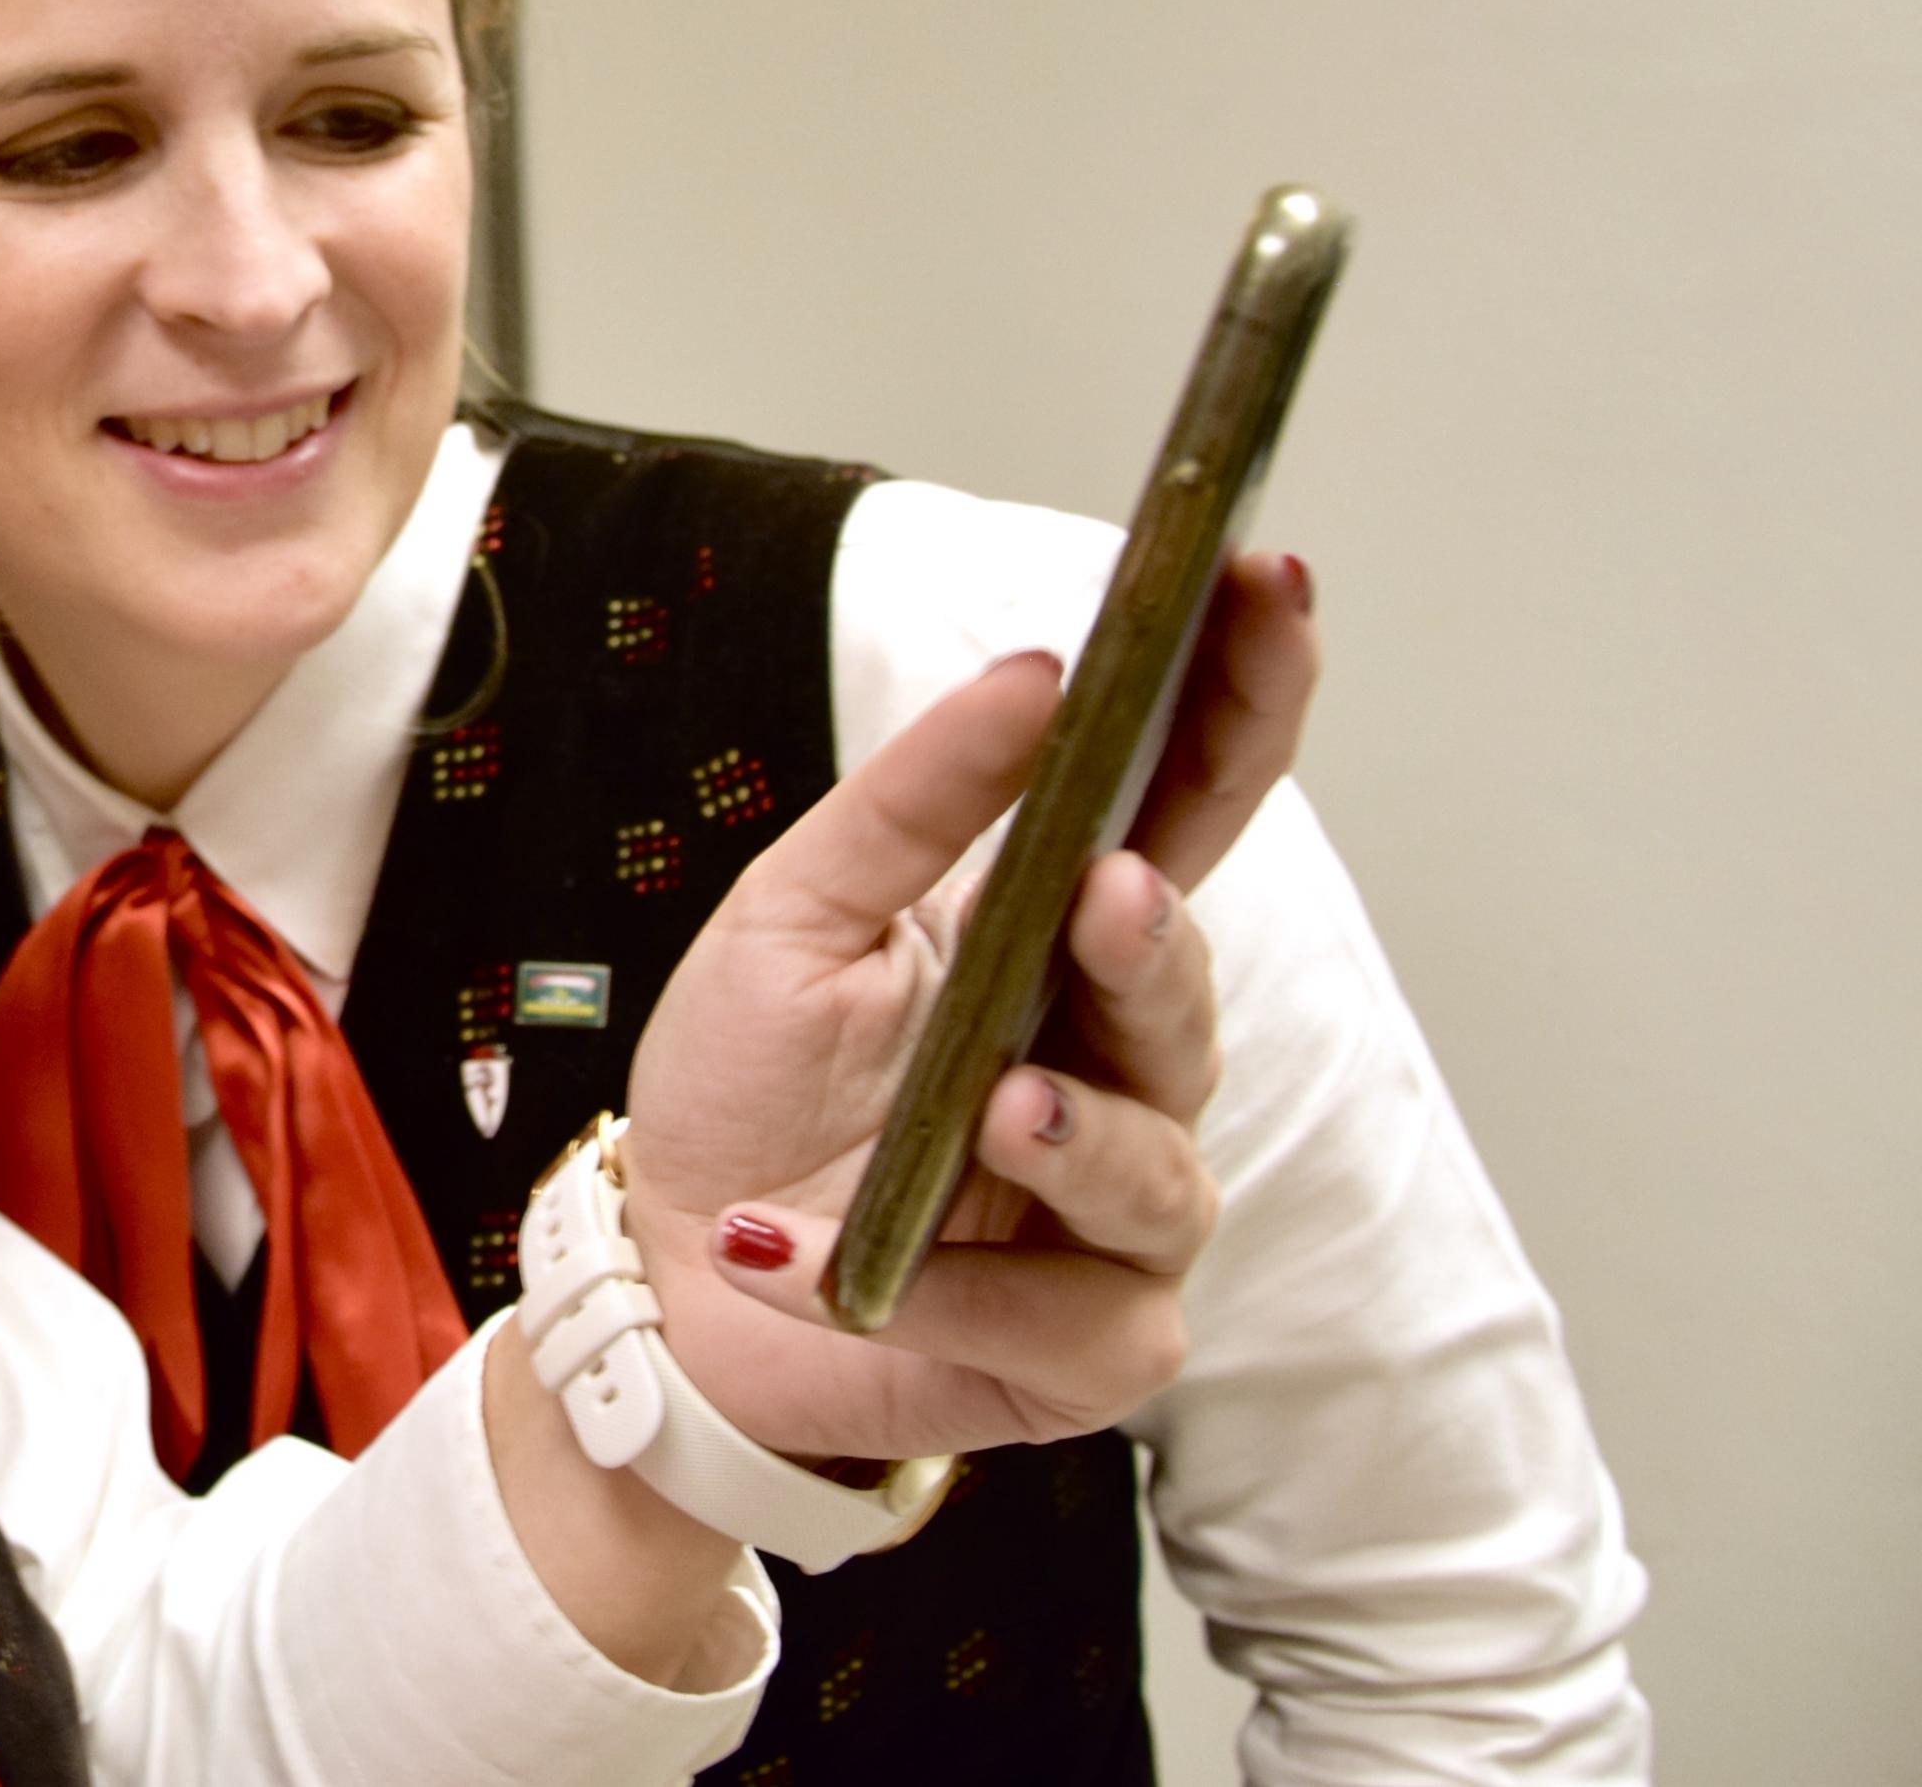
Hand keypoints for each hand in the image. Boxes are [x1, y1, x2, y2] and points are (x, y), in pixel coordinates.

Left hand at [613, 556, 1317, 1461]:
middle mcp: (1114, 1071)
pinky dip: (943, 1291)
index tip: (1268, 586)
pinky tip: (812, 1260)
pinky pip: (1067, 1321)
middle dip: (1157, 944)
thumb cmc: (748, 1089)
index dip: (1246, 700)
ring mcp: (1114, 1216)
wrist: (665, 1270)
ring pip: (1158, 1171)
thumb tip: (1033, 670)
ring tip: (997, 1109)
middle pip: (1185, 990)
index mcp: (1057, 944)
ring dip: (1080, 1137)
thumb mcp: (793, 915)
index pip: (1186, 812)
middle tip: (1109, 894)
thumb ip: (912, 802)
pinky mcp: (1082, 1348)